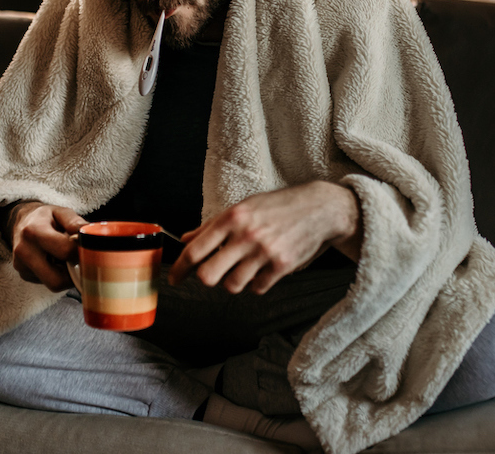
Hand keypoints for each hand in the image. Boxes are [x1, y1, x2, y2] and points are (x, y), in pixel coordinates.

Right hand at [7, 202, 87, 291]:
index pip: (65, 251)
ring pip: (53, 284)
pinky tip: (54, 261)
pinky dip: (56, 274)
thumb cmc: (45, 217)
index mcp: (34, 231)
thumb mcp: (61, 212)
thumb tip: (89, 237)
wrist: (21, 221)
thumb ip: (76, 223)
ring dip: (65, 275)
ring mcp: (22, 266)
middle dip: (73, 273)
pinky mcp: (24, 274)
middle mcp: (24, 251)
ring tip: (65, 258)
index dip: (80, 251)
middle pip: (57, 280)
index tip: (85, 247)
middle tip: (78, 259)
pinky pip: (47, 282)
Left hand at [168, 181, 360, 294]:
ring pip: (232, 285)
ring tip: (244, 267)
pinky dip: (256, 283)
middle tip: (213, 273)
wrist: (319, 208)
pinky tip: (262, 269)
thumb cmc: (278, 206)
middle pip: (209, 276)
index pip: (195, 250)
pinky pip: (257, 288)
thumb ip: (212, 225)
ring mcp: (265, 252)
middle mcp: (246, 235)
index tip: (175, 278)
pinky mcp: (282, 266)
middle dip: (207, 279)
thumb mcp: (243, 207)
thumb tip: (186, 239)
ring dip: (234, 281)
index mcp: (232, 218)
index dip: (180, 268)